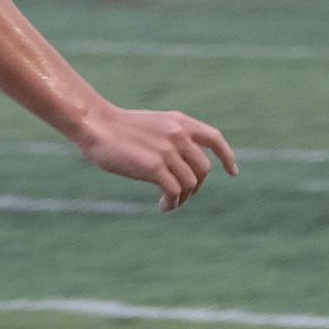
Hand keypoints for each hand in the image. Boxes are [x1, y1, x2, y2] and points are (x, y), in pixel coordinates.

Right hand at [74, 106, 237, 209]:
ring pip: (190, 184)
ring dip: (182, 198)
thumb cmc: (118, 127)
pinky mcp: (154, 168)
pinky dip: (171, 203)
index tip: (232, 172)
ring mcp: (168, 151)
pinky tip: (162, 206)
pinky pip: (174, 192)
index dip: (227, 156)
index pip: (215, 139)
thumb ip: (172, 136)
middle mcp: (179, 134)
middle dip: (196, 186)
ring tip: (169, 202)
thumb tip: (185, 161)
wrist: (96, 125)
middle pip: (204, 169)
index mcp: (180, 122)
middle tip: (181, 195)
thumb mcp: (154, 124)